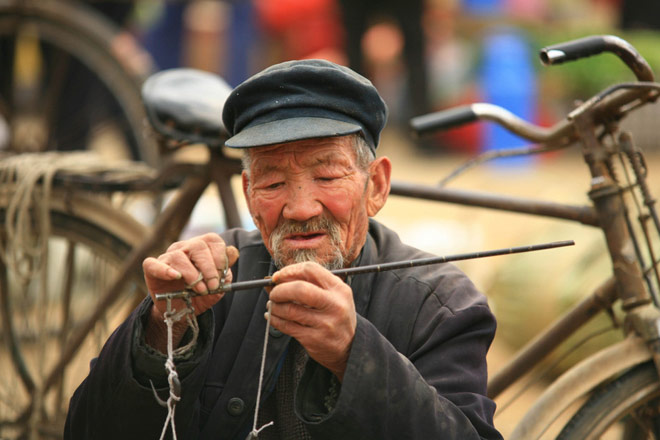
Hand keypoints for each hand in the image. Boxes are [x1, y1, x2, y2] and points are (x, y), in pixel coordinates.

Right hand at [142, 232, 238, 317]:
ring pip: (179, 256)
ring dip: (192, 274)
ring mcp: (168, 257)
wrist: (181, 310)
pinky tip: (175, 277)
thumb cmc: (199, 294)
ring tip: (198, 290)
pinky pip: (153, 264)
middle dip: (208, 268)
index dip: (220, 257)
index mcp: (202, 247)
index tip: (221, 276)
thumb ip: (225, 270)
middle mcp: (185, 248)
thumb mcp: (217, 285)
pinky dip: (164, 270)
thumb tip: (233, 252)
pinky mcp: (152, 269)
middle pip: (198, 246)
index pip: (213, 240)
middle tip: (212, 286)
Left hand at [267, 262, 355, 380]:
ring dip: (275, 306)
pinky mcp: (314, 339)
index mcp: (338, 289)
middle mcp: (334, 304)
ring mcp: (325, 323)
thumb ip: (310, 284)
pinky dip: (275, 320)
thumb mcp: (333, 295)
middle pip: (299, 289)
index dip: (289, 271)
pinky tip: (273, 317)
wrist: (350, 346)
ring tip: (273, 305)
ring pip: (290, 309)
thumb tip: (277, 278)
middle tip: (274, 293)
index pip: (310, 270)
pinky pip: (287, 326)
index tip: (279, 276)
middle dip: (280, 290)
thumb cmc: (336, 316)